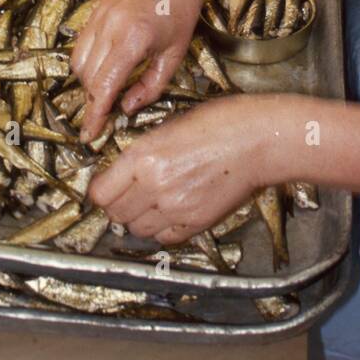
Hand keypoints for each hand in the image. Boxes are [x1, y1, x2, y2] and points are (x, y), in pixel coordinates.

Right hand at [70, 0, 214, 140]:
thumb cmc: (181, 11)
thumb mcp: (175, 54)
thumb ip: (151, 86)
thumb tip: (125, 109)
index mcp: (134, 39)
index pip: (104, 86)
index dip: (95, 114)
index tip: (91, 135)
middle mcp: (111, 27)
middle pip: (88, 77)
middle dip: (93, 101)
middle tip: (104, 117)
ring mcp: (100, 16)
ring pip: (78, 62)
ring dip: (88, 83)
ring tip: (105, 92)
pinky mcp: (95, 10)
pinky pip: (80, 44)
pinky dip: (86, 63)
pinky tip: (102, 69)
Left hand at [90, 94, 274, 242]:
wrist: (258, 139)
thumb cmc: (220, 122)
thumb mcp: (169, 126)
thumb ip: (143, 151)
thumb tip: (123, 170)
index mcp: (143, 156)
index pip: (101, 193)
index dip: (101, 191)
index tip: (107, 186)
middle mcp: (154, 186)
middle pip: (116, 214)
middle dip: (118, 205)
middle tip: (128, 194)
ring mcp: (176, 208)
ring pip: (138, 230)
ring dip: (139, 219)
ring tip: (151, 202)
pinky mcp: (196, 222)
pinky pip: (165, 237)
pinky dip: (162, 229)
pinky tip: (170, 211)